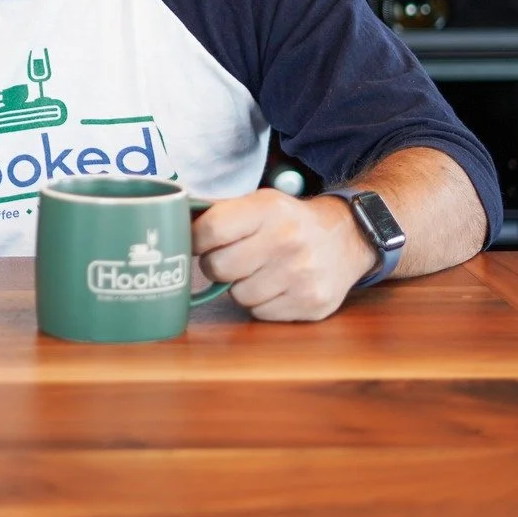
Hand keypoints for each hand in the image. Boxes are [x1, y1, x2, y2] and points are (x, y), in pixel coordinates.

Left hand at [192, 189, 377, 321]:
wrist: (346, 238)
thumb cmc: (288, 221)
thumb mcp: (259, 202)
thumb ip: (218, 212)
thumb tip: (171, 220)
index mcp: (268, 209)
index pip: (210, 230)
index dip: (195, 240)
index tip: (198, 243)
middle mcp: (287, 240)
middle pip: (218, 267)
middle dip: (216, 265)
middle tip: (230, 259)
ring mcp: (302, 274)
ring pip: (238, 295)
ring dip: (241, 286)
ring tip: (259, 271)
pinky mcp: (312, 303)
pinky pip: (261, 313)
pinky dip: (262, 303)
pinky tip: (277, 286)